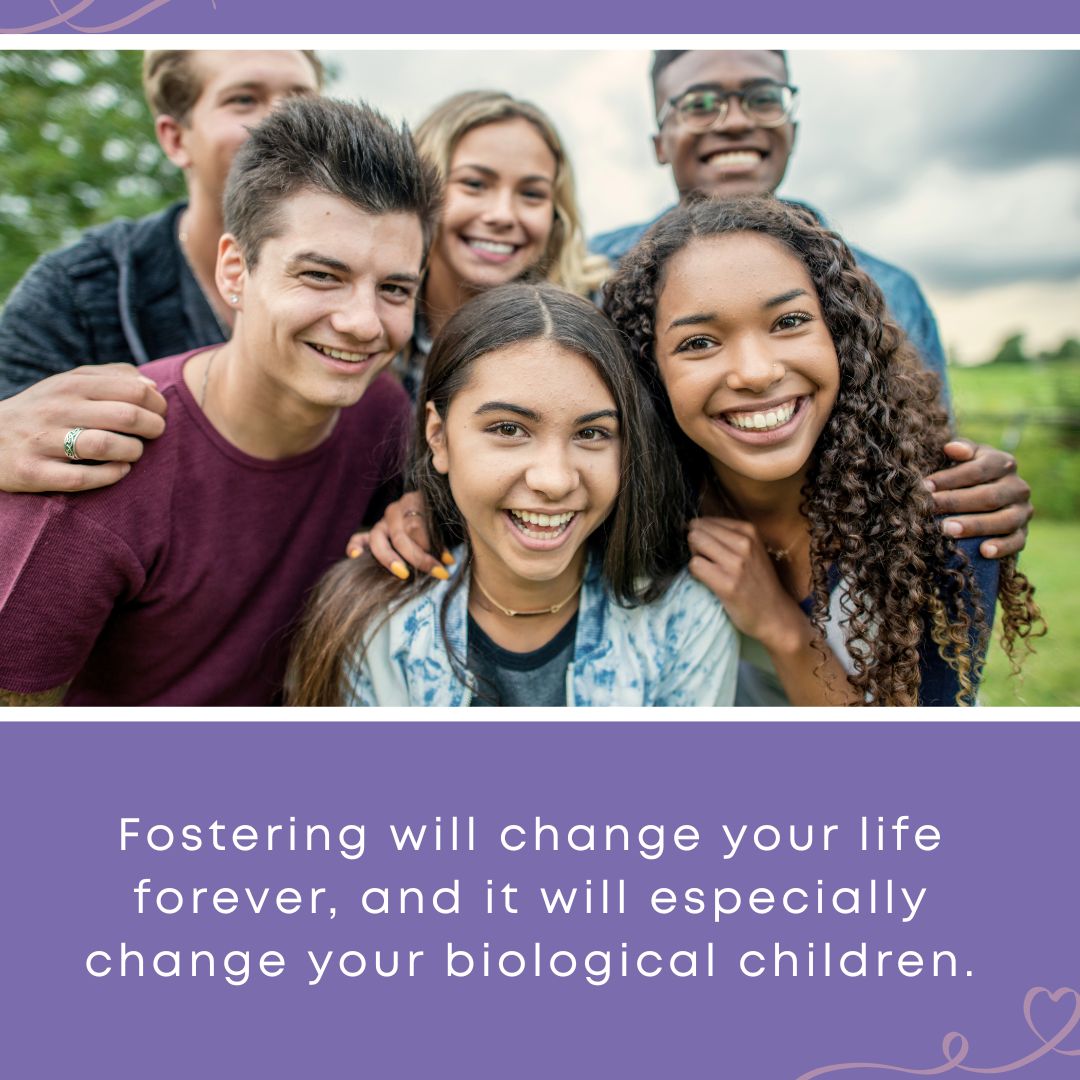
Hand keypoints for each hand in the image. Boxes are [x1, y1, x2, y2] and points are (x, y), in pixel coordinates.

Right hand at [0, 364, 166, 493]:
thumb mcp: (68, 383)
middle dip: (153, 427)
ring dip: (132, 451)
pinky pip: (82, 477)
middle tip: (156, 433)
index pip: (133, 389)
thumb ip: (110, 377)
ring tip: (135, 452)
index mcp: (70, 386)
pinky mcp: (34, 472)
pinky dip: (110, 475)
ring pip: (105, 445)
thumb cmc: (42, 410)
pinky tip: (120, 470)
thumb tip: (151, 384)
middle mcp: (56, 410)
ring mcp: (43, 441)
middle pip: (126, 416)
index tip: (160, 413)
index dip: (157, 404)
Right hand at [344, 491, 451, 580]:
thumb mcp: (444, 522)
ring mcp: (381, 522)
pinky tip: (356, 555)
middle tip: (436, 572)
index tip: (448, 561)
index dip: (434, 544)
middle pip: (400, 535)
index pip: (418, 524)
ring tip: (404, 573)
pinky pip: (358, 538)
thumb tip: (447, 560)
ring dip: (390, 558)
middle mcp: (395, 511)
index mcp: (414, 501)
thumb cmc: (440, 521)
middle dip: (418, 557)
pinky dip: (355, 546)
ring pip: (378, 539)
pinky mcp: (371, 534)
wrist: (433, 514)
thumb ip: (442, 536)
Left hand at [687, 516, 805, 650]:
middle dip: (694, 543)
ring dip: (695, 556)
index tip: (708, 549)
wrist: (774, 614)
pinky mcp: (727, 584)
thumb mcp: (752, 549)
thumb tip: (694, 526)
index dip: (701, 534)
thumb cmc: (759, 581)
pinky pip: (695, 565)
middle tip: (705, 560)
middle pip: (698, 530)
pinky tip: (707, 580)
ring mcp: (736, 563)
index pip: (707, 521)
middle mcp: (744, 543)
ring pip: (695, 543)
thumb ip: (728, 536)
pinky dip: (694, 572)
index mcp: (749, 530)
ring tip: (707, 570)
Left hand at [924, 439, 1031, 558]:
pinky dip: (1002, 547)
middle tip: (931, 508)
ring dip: (975, 526)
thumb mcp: (964, 458)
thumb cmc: (967, 475)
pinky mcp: (1023, 533)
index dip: (951, 477)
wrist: (988, 498)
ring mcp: (1023, 511)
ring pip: (1003, 520)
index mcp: (1003, 463)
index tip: (925, 486)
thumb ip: (960, 450)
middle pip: (989, 496)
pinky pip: (1017, 541)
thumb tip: (951, 448)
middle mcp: (1018, 487)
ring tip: (947, 530)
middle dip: (957, 502)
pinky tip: (984, 551)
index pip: (978, 469)